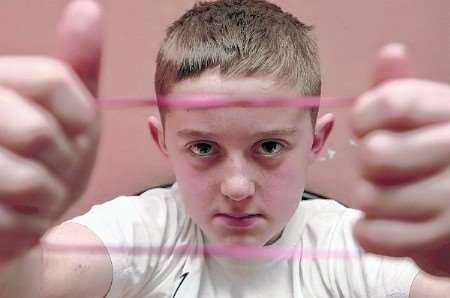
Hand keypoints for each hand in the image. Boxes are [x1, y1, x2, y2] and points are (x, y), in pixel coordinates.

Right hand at [0, 0, 102, 261]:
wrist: (19, 215)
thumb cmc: (50, 159)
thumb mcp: (73, 113)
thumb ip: (77, 65)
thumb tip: (89, 6)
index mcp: (0, 82)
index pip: (52, 80)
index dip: (80, 117)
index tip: (76, 135)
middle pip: (38, 131)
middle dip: (63, 162)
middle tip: (50, 171)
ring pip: (27, 180)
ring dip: (47, 199)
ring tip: (33, 198)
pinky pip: (13, 224)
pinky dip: (27, 228)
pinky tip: (14, 220)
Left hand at [351, 43, 449, 276]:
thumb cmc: (433, 155)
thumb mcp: (424, 116)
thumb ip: (400, 88)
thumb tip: (390, 52)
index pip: (390, 102)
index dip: (364, 117)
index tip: (368, 126)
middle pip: (374, 154)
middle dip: (366, 162)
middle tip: (383, 167)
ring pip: (368, 198)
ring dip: (367, 198)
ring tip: (387, 195)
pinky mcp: (440, 240)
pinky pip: (373, 236)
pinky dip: (367, 232)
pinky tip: (379, 223)